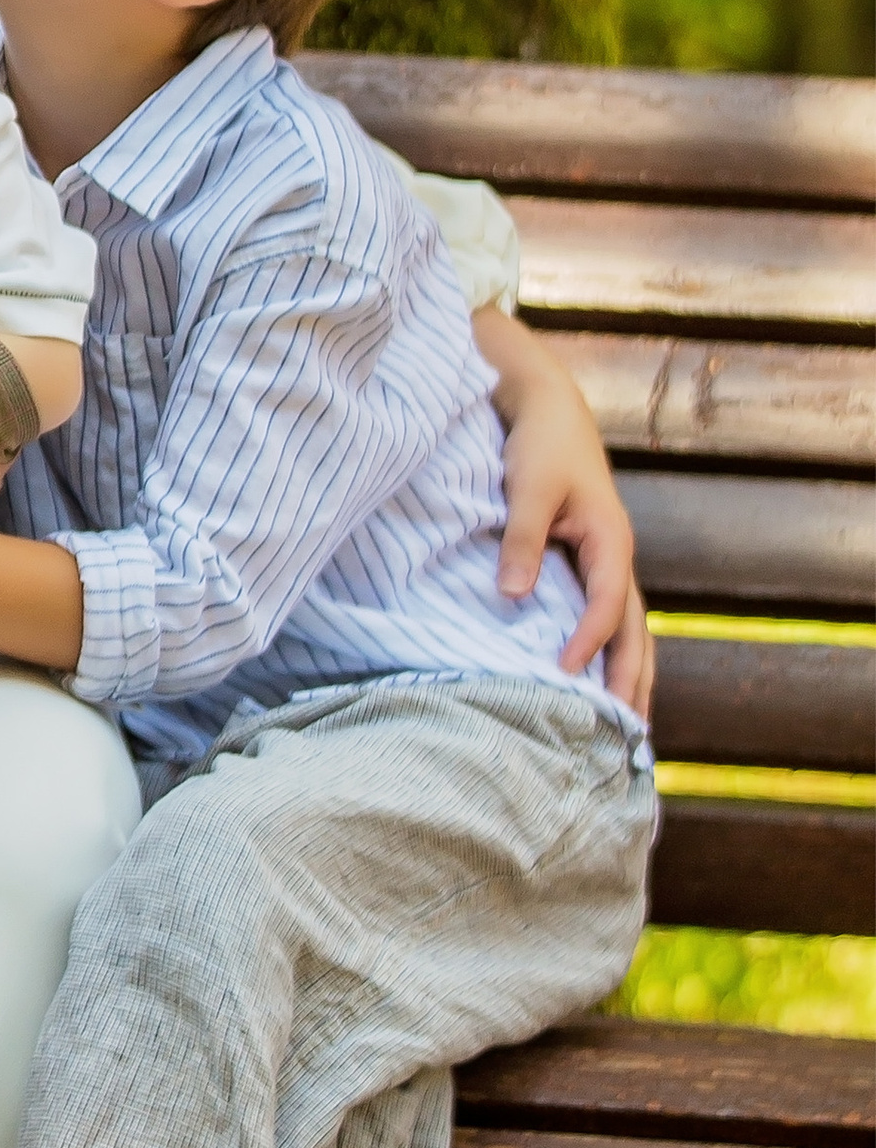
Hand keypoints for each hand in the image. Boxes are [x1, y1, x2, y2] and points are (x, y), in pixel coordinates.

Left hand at [492, 328, 653, 717]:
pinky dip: (613, 655)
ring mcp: (608, 565)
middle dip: (634, 682)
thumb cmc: (539, 446)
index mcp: (609, 542)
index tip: (564, 676)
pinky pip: (610, 621)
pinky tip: (601, 685)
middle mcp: (616, 559)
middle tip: (630, 737)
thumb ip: (521, 540)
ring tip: (631, 729)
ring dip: (632, 677)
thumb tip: (513, 596)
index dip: (588, 642)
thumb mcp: (527, 488)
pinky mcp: (591, 566)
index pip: (607, 605)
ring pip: (630, 632)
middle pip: (635, 632)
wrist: (548, 410)